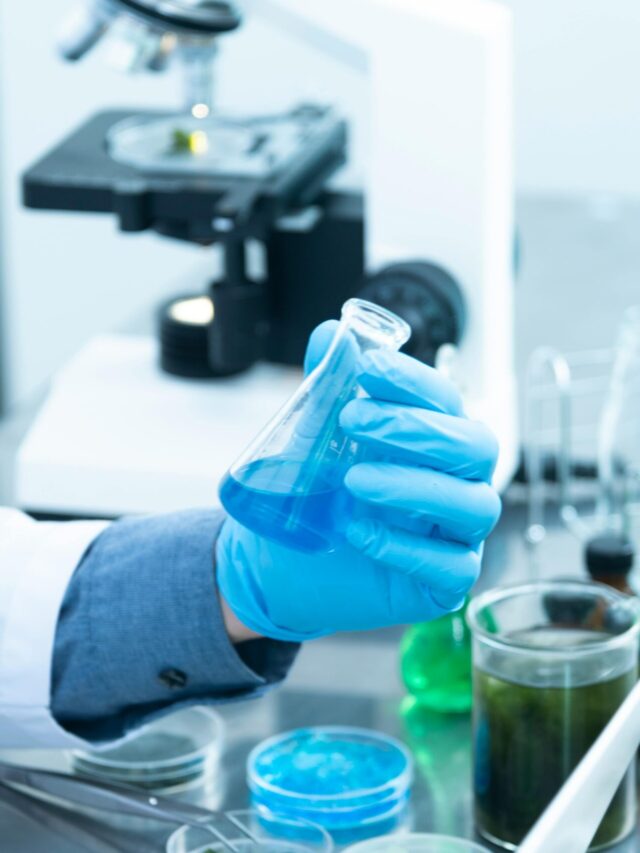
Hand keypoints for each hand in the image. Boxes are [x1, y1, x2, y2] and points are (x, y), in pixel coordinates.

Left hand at [216, 321, 500, 642]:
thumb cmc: (316, 495)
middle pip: (476, 446)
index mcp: (434, 440)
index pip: (446, 400)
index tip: (366, 367)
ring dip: (413, 486)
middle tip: (352, 422)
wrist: (283, 564)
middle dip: (416, 428)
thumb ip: (326, 387)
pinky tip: (358, 532)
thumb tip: (330, 334)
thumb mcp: (313, 438)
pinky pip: (452, 567)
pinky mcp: (443, 584)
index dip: (413, 380)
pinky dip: (406, 548)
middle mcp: (457, 482)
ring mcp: (456, 535)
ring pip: (473, 505)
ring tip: (353, 480)